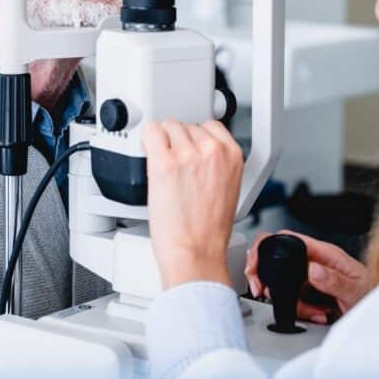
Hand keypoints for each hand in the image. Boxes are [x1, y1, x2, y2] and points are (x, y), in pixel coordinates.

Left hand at [144, 119, 244, 289]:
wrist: (195, 252)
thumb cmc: (208, 231)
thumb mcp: (227, 188)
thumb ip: (216, 164)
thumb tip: (197, 152)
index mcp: (232, 155)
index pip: (210, 125)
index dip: (196, 138)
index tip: (189, 149)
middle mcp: (212, 150)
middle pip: (187, 126)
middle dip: (179, 143)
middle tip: (175, 168)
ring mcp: (187, 154)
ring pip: (168, 127)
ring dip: (163, 143)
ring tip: (164, 168)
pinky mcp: (163, 162)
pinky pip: (151, 132)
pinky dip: (147, 140)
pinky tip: (148, 154)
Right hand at [244, 230, 370, 323]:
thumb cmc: (374, 293)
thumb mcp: (356, 289)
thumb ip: (334, 280)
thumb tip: (312, 269)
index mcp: (324, 252)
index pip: (287, 238)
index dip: (266, 247)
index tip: (255, 264)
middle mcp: (315, 262)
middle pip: (277, 261)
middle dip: (267, 277)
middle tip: (262, 290)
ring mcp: (311, 278)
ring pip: (284, 285)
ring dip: (294, 303)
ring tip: (315, 311)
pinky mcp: (311, 294)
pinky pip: (294, 301)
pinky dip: (302, 311)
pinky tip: (319, 314)